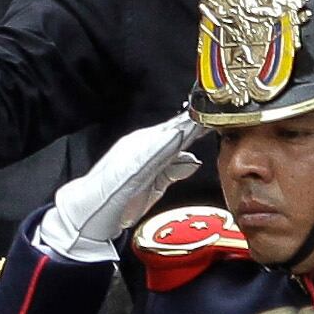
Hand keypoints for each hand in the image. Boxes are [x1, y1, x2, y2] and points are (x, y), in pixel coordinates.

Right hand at [42, 113, 207, 261]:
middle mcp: (144, 143)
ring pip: (165, 134)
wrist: (95, 207)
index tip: (218, 116)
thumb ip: (174, 169)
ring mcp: (136, 150)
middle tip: (216, 106)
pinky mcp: (131, 161)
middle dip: (195, 120)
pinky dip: (163, 142)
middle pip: (176, 128)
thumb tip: (193, 160)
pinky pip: (150, 150)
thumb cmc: (123, 197)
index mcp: (150, 147)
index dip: (199, 124)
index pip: (180, 132)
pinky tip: (176, 136)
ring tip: (201, 116)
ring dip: (183, 126)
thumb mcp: (157, 183)